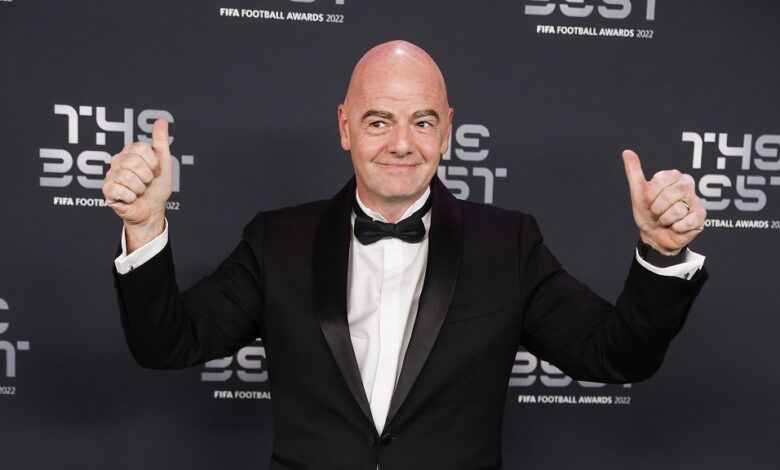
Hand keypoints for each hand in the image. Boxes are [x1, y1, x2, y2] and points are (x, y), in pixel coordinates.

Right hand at [103, 119, 171, 250]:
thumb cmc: (157, 186)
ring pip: (127, 177)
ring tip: (139, 190)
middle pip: (134, 162)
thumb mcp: (163, 162)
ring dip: (140, 188)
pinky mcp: (107, 190)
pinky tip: (131, 198)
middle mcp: (118, 160)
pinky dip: (131, 197)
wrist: (153, 209)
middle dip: (147, 176)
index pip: (141, 148)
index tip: (155, 170)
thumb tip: (161, 120)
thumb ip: (160, 141)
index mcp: (130, 152)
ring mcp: (111, 175)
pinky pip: (119, 190)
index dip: (153, 162)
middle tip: (147, 182)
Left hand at [622, 149, 705, 254]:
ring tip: (666, 220)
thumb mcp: (637, 193)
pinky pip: (687, 222)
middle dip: (658, 208)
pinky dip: (676, 227)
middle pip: (671, 194)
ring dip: (665, 220)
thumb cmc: (647, 213)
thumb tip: (627, 152)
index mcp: (673, 177)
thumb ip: (634, 172)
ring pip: (678, 210)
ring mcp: (695, 201)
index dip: (651, 195)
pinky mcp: (700, 216)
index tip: (649, 201)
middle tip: (657, 212)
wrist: (654, 236)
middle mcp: (687, 185)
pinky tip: (675, 226)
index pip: (661, 180)